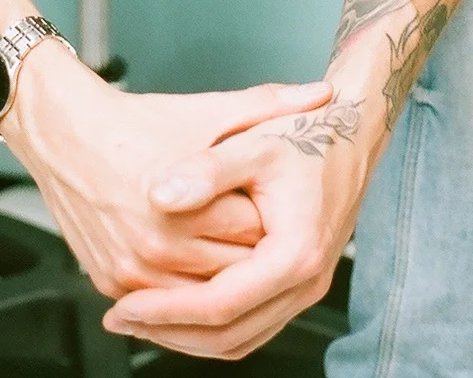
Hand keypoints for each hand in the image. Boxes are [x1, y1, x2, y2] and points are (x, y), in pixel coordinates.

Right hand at [0, 40, 332, 298]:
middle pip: (232, 271)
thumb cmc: (134, 122)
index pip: (255, 234)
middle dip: (251, 253)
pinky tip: (197, 265)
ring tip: (227, 244)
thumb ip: (269, 105)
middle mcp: (156, 247)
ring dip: (220, 278)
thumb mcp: (207, 110)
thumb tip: (323, 95)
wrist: (65, 132)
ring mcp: (131, 272)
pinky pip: (165, 305)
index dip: (271, 218)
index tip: (273, 203)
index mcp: (184, 204)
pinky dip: (185, 292)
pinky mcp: (111, 284)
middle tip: (256, 228)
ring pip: (200, 298)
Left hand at [101, 95, 373, 358]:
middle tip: (121, 319)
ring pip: (242, 338)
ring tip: (141, 320)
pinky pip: (252, 324)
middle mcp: (306, 282)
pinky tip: (180, 309)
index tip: (125, 307)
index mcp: (295, 253)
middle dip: (169, 332)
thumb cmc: (308, 133)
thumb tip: (160, 196)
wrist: (352, 133)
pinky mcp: (299, 283)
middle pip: (230, 336)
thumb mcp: (253, 141)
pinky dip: (213, 325)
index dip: (166, 311)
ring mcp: (305, 288)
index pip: (220, 305)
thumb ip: (206, 171)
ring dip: (189, 336)